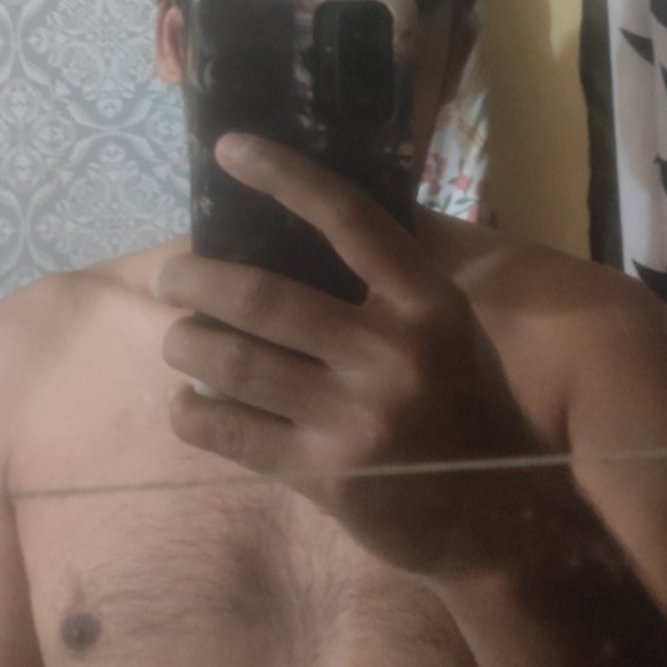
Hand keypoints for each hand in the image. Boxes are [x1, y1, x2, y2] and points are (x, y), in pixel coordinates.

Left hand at [157, 133, 543, 575]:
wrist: (495, 518)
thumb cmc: (461, 404)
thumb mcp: (447, 328)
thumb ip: (389, 278)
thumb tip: (305, 213)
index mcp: (427, 303)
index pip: (347, 218)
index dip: (285, 176)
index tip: (230, 148)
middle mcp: (392, 353)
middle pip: (263, 297)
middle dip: (197, 280)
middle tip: (171, 276)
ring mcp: (356, 418)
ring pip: (236, 362)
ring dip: (187, 343)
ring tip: (178, 337)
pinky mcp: (326, 476)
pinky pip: (232, 433)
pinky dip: (195, 412)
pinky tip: (188, 402)